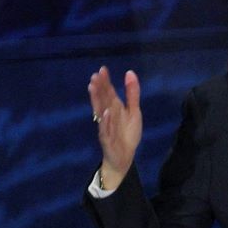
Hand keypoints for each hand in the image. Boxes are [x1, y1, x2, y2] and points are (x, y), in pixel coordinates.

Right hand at [88, 66, 141, 188]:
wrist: (124, 158)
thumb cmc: (127, 134)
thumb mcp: (134, 111)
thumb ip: (132, 93)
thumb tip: (129, 72)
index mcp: (114, 108)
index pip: (108, 92)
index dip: (105, 81)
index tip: (102, 69)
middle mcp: (108, 115)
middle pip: (102, 100)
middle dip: (98, 88)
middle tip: (94, 76)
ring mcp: (106, 127)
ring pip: (100, 111)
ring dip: (97, 100)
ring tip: (93, 88)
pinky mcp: (107, 139)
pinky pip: (106, 129)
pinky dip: (106, 121)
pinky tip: (106, 112)